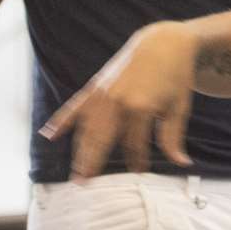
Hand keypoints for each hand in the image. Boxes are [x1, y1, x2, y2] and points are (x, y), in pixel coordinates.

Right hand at [42, 24, 196, 180]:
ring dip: (79, 151)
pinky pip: (75, 106)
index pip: (135, 144)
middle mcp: (117, 101)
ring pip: (87, 128)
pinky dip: (62, 119)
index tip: (139, 174)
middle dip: (94, 164)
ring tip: (74, 174)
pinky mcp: (95, 85)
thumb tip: (181, 163)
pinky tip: (49, 134)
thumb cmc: (175, 77)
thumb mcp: (179, 108)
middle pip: (103, 140)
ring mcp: (103, 93)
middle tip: (83, 186)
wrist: (163, 43)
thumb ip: (174, 137)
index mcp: (141, 107)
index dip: (138, 161)